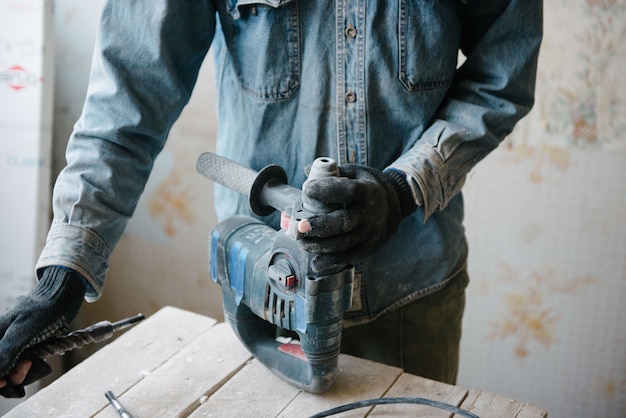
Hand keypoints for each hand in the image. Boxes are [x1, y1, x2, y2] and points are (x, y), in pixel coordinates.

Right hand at [0, 266, 84, 397]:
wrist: (61, 298)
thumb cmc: (42, 309)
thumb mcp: (23, 330)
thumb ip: (7, 350)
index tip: (6, 380)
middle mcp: (1, 346)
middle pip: (2, 374)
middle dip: (13, 376)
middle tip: (28, 364)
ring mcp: (14, 350)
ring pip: (14, 375)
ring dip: (26, 373)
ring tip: (35, 361)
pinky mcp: (27, 352)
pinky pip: (26, 369)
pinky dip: (33, 369)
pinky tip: (40, 362)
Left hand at [297, 165, 415, 270]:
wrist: (392, 205)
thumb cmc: (365, 187)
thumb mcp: (354, 173)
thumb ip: (332, 172)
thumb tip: (307, 171)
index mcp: (367, 191)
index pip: (348, 190)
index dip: (327, 191)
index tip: (307, 190)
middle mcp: (370, 213)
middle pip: (344, 222)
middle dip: (320, 225)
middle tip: (300, 226)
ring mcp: (371, 233)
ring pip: (344, 242)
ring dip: (320, 244)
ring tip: (301, 241)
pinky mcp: (369, 248)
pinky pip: (349, 257)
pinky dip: (331, 261)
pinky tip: (315, 262)